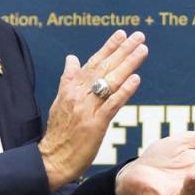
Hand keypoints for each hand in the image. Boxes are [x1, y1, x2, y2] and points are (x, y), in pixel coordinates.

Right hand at [39, 30, 147, 190]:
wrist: (52, 160)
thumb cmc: (59, 134)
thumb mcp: (60, 102)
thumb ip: (68, 79)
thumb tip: (72, 58)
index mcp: (71, 88)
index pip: (93, 63)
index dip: (108, 48)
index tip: (122, 34)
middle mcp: (79, 95)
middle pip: (104, 68)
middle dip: (123, 50)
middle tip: (139, 36)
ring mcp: (87, 109)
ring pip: (110, 82)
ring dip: (128, 64)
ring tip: (142, 50)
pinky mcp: (95, 125)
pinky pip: (112, 104)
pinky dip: (124, 91)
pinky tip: (136, 79)